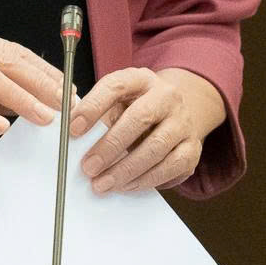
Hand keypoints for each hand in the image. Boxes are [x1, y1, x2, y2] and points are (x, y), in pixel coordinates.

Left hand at [69, 67, 226, 193]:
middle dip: (110, 146)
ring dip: (126, 169)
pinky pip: (170, 167)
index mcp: (141, 79)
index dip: (93, 107)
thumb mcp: (117, 101)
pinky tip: (126, 185)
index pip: (116, 86)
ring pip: (157, 147)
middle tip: (88, 167)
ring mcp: (183, 122)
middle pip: (140, 118)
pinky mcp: (192, 148)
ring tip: (102, 183)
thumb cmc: (136, 108)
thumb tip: (73, 140)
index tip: (73, 129)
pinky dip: (145, 180)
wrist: (175, 112)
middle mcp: (167, 97)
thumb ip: (97, 114)